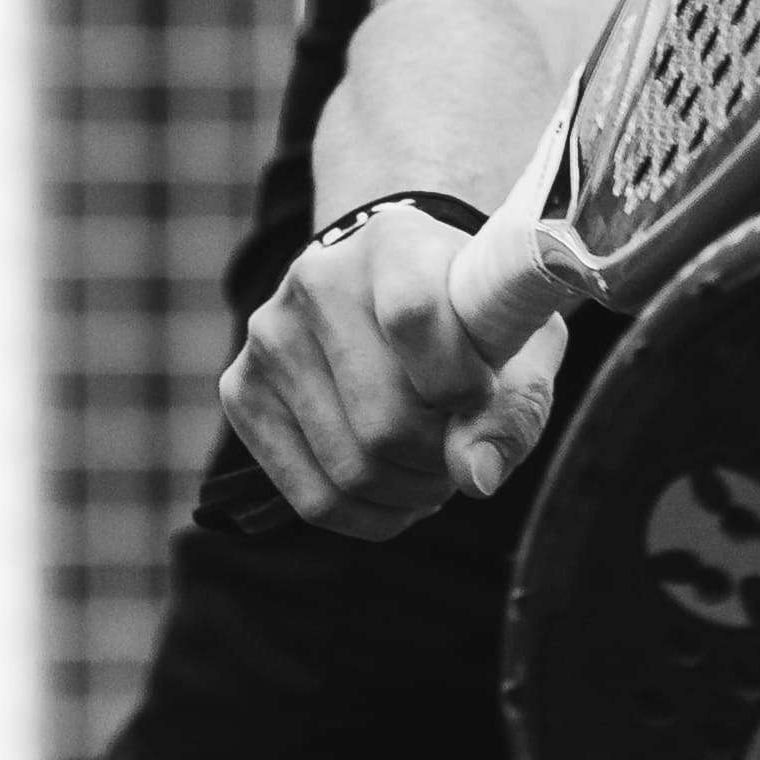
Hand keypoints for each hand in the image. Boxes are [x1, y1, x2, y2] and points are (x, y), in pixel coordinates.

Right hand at [213, 199, 571, 535]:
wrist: (391, 294)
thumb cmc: (467, 320)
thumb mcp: (518, 344)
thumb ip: (513, 405)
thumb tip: (475, 477)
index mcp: (393, 242)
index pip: (415, 318)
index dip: (461, 385)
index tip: (482, 397)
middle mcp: (316, 280)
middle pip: (385, 422)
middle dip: (441, 459)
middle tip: (460, 448)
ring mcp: (269, 339)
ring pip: (353, 470)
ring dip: (411, 491)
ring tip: (432, 466)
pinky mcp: (241, 393)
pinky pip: (315, 500)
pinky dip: (371, 517)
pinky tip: (397, 491)